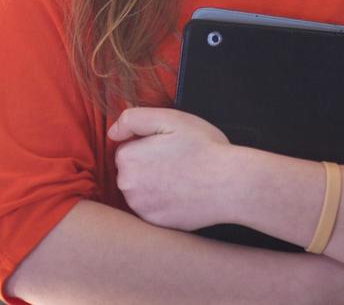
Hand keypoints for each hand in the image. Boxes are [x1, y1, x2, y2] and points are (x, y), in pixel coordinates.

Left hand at [108, 107, 235, 231]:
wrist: (231, 185)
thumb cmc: (204, 148)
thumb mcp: (170, 118)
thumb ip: (133, 119)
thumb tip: (112, 133)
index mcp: (127, 159)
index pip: (127, 148)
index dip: (149, 144)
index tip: (170, 146)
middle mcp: (127, 187)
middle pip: (131, 171)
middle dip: (149, 165)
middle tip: (178, 162)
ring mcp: (141, 208)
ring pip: (141, 191)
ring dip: (154, 185)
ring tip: (183, 178)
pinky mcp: (155, 224)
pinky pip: (153, 209)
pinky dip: (163, 202)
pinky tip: (183, 195)